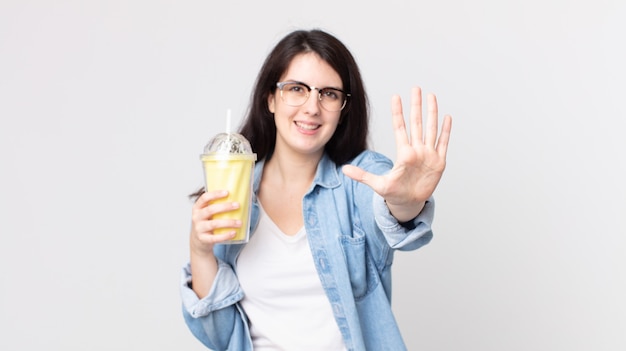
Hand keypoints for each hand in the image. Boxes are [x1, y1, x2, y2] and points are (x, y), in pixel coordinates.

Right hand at [190, 190, 240, 256]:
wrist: (199, 240)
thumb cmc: (207, 223)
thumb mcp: (207, 213)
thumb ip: (217, 206)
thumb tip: (237, 199)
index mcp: (197, 208)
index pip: (205, 198)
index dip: (215, 194)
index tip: (227, 192)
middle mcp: (196, 217)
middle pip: (210, 210)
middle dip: (225, 207)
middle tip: (237, 205)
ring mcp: (199, 228)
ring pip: (214, 224)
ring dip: (228, 222)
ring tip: (239, 222)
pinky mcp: (203, 239)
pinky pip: (215, 238)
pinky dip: (225, 235)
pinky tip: (234, 233)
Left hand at [342, 87, 451, 221]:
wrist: (409, 204)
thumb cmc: (393, 193)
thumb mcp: (377, 185)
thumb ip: (362, 175)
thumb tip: (343, 169)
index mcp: (403, 153)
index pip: (400, 127)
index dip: (398, 112)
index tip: (395, 96)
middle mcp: (416, 150)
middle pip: (416, 123)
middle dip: (416, 105)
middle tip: (415, 88)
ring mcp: (428, 155)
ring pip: (431, 129)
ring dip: (432, 113)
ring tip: (432, 96)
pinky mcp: (438, 163)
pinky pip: (443, 144)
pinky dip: (445, 131)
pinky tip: (447, 117)